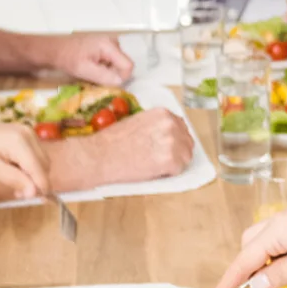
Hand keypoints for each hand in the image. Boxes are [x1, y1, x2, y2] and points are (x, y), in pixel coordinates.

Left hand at [0, 120, 48, 198]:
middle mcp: (28, 133)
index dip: (41, 186)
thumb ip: (14, 180)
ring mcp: (28, 132)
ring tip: (16, 185)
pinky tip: (16, 173)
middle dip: (36, 181)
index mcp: (19, 141)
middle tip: (19, 194)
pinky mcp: (25, 134)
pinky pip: (35, 154)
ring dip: (34, 175)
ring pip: (42, 160)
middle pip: (44, 164)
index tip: (37, 200)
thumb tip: (34, 193)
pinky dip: (30, 166)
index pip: (38, 168)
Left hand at [46, 33, 133, 85]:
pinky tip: (93, 68)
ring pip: (118, 65)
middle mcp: (113, 43)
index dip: (121, 78)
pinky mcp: (106, 48)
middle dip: (113, 75)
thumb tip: (121, 82)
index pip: (128, 66)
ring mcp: (110, 44)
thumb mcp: (84, 69)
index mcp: (109, 45)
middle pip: (124, 65)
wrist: (56, 50)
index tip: (106, 83)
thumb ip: (103, 76)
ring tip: (92, 72)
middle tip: (96, 77)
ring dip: (108, 73)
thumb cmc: (68, 58)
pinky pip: (113, 62)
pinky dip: (105, 69)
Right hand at [68, 107, 194, 185]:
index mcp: (163, 114)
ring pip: (186, 157)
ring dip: (175, 163)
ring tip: (156, 165)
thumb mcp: (138, 122)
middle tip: (163, 159)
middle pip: (187, 142)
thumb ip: (156, 125)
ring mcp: (172, 142)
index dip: (175, 139)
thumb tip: (167, 134)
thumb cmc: (112, 140)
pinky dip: (169, 173)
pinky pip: (178, 170)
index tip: (167, 146)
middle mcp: (171, 125)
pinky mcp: (170, 161)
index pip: (181, 127)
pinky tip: (154, 171)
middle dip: (178, 151)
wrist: (99, 155)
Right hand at [214, 197, 286, 287]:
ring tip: (274, 287)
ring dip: (267, 262)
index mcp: (280, 227)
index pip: (244, 257)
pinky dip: (284, 254)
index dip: (230, 280)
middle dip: (247, 269)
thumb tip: (257, 283)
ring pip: (271, 240)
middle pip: (252, 244)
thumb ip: (281, 274)